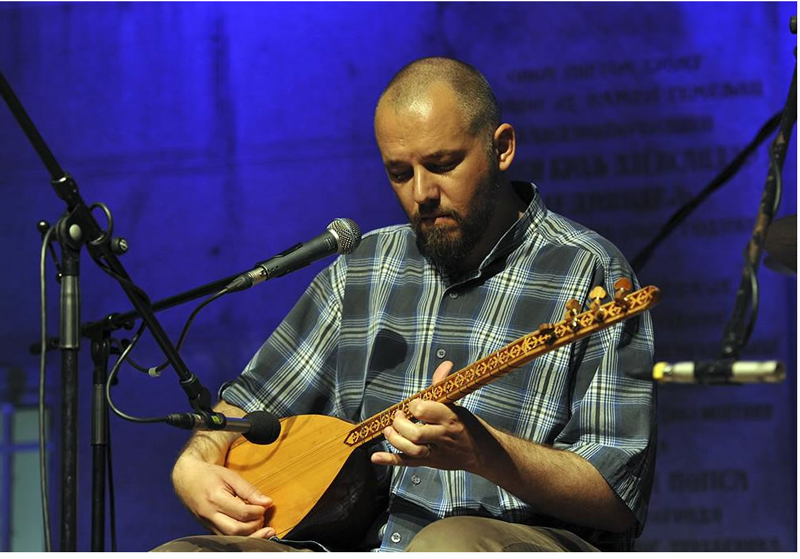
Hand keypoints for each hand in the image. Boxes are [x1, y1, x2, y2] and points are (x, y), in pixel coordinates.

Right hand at [172, 453, 275, 537]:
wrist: (187, 479)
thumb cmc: (209, 475)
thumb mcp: (231, 476)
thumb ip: (249, 490)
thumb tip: (267, 502)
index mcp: (215, 498)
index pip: (242, 513)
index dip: (257, 511)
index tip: (265, 506)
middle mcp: (209, 515)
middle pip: (235, 530)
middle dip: (254, 527)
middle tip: (263, 517)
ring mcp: (207, 524)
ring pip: (231, 538)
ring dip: (250, 536)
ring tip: (263, 529)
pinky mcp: (208, 529)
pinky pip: (226, 538)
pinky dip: (241, 537)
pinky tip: (252, 532)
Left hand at [370, 360, 503, 474]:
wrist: (484, 452)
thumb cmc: (469, 425)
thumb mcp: (458, 404)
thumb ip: (443, 386)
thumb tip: (446, 364)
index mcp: (449, 417)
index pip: (425, 411)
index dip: (414, 405)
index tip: (413, 404)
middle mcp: (442, 436)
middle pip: (416, 433)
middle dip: (401, 424)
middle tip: (398, 417)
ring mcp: (436, 452)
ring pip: (413, 450)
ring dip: (395, 440)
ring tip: (389, 430)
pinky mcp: (430, 463)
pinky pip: (408, 463)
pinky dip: (390, 460)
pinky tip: (376, 457)